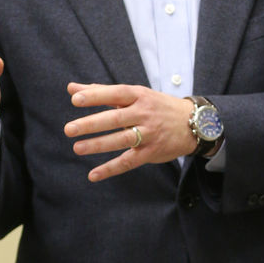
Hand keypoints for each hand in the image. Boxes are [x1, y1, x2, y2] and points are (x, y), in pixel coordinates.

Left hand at [64, 82, 196, 181]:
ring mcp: (149, 134)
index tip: (75, 99)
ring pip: (121, 140)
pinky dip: (110, 169)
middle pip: (116, 118)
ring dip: (99, 145)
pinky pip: (128, 162)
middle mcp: (144, 113)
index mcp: (139, 95)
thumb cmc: (156, 106)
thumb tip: (71, 87)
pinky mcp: (151, 152)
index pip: (115, 94)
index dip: (96, 96)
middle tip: (70, 129)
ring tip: (77, 148)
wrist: (194, 123)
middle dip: (92, 124)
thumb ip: (102, 92)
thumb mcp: (134, 94)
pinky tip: (93, 175)